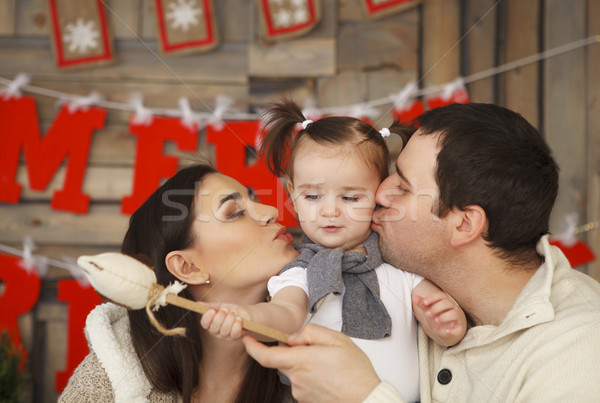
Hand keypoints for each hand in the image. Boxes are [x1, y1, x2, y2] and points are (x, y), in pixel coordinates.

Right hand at [200, 303, 249, 340]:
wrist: (244, 312)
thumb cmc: (230, 310)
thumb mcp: (220, 306)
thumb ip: (209, 306)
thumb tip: (198, 303)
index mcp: (211, 324)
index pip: (204, 324)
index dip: (207, 318)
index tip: (212, 311)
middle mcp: (217, 332)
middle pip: (214, 328)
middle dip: (220, 317)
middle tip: (225, 309)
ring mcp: (226, 336)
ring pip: (225, 330)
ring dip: (230, 318)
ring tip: (233, 312)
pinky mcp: (235, 337)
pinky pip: (234, 333)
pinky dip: (237, 324)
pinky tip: (239, 319)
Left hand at [243, 324, 380, 402]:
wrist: (366, 400)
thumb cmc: (356, 371)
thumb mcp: (337, 340)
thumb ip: (311, 333)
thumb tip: (294, 337)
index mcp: (301, 361)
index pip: (266, 356)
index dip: (252, 347)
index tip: (247, 338)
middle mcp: (297, 379)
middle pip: (283, 361)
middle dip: (294, 352)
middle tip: (316, 349)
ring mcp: (301, 393)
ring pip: (294, 372)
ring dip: (305, 365)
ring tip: (329, 365)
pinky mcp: (306, 401)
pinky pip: (303, 383)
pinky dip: (311, 377)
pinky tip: (329, 376)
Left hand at [412, 291, 466, 345]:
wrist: (448, 330)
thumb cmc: (439, 317)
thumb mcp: (430, 310)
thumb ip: (423, 304)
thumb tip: (414, 297)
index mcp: (445, 301)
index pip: (440, 296)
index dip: (432, 298)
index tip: (424, 302)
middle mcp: (452, 308)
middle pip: (447, 303)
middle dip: (436, 308)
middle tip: (428, 314)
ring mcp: (457, 317)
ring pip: (454, 313)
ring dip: (444, 317)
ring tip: (436, 320)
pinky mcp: (459, 328)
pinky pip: (458, 328)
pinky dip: (452, 330)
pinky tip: (447, 331)